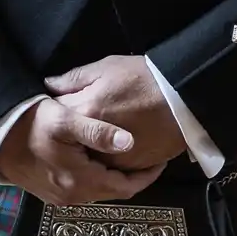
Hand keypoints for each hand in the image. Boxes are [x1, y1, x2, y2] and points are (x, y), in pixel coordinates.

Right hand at [0, 96, 164, 205]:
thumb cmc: (31, 123)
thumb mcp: (65, 120)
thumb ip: (97, 131)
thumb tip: (129, 142)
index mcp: (79, 181)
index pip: (126, 188)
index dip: (147, 176)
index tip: (161, 160)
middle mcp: (72, 196)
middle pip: (114, 191)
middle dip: (133, 175)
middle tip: (148, 154)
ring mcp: (61, 197)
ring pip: (100, 191)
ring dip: (116, 176)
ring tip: (129, 154)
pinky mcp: (52, 193)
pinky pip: (86, 188)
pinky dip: (99, 176)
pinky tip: (102, 158)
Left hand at [46, 54, 188, 171]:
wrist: (186, 97)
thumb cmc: (146, 77)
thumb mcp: (108, 66)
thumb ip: (75, 78)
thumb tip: (50, 85)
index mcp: (85, 112)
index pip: (55, 114)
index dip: (54, 109)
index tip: (56, 105)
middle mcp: (94, 142)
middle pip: (69, 143)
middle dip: (67, 135)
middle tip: (73, 124)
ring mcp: (113, 158)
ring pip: (89, 160)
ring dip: (86, 151)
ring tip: (93, 136)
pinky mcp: (131, 167)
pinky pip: (112, 168)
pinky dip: (109, 159)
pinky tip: (112, 146)